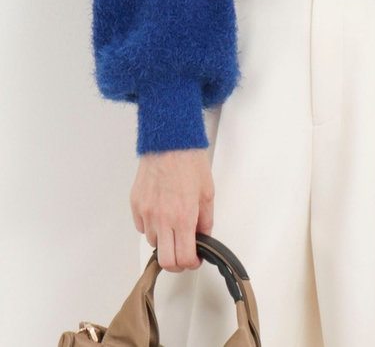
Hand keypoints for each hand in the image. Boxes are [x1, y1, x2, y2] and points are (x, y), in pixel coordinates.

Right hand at [131, 148, 214, 272]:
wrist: (169, 141)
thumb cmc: (189, 161)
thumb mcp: (207, 192)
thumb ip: (205, 219)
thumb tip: (203, 236)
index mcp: (183, 217)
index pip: (184, 257)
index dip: (192, 263)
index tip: (195, 259)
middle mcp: (162, 219)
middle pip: (165, 261)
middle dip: (176, 263)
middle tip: (184, 254)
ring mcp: (146, 212)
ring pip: (153, 243)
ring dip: (164, 241)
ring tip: (173, 225)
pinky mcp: (135, 205)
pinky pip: (142, 227)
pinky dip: (152, 227)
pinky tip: (161, 213)